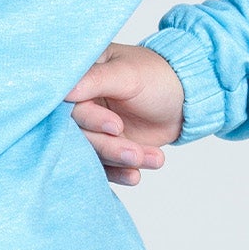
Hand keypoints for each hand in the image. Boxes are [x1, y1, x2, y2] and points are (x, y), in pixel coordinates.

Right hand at [64, 42, 183, 186]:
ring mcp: (92, 128)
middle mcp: (81, 103)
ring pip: (94, 152)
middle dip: (109, 146)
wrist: (183, 98)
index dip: (89, 119)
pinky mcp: (105, 147)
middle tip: (134, 152)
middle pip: (80, 133)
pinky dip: (120, 172)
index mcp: (81, 77)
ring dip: (121, 159)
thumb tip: (65, 91)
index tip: (116, 127)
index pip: (69, 104)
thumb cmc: (156, 76)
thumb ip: (96, 80)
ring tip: (153, 158)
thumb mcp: (128, 74)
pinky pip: (104, 166)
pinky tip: (135, 176)